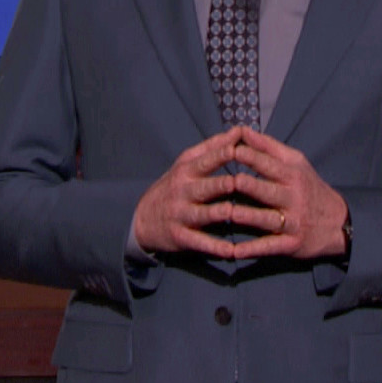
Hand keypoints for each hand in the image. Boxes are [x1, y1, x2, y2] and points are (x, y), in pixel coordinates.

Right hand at [131, 126, 246, 256]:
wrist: (142, 219)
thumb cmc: (174, 186)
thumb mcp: (186, 163)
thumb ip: (214, 148)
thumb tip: (239, 130)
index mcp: (186, 172)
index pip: (204, 161)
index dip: (220, 155)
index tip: (237, 148)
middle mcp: (183, 192)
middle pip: (204, 188)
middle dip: (220, 185)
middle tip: (237, 181)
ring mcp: (181, 215)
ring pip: (202, 215)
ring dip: (219, 214)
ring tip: (233, 213)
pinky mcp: (181, 237)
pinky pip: (200, 243)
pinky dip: (215, 248)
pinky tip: (232, 252)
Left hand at [226, 127, 348, 259]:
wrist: (338, 223)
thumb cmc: (309, 188)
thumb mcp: (296, 163)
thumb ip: (268, 147)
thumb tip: (243, 131)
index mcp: (293, 176)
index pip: (270, 165)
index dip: (251, 157)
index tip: (231, 150)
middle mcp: (294, 198)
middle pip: (268, 191)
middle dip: (250, 186)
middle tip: (229, 180)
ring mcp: (293, 222)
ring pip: (268, 219)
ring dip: (249, 217)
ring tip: (230, 213)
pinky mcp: (291, 244)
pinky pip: (270, 247)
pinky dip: (253, 250)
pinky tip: (234, 252)